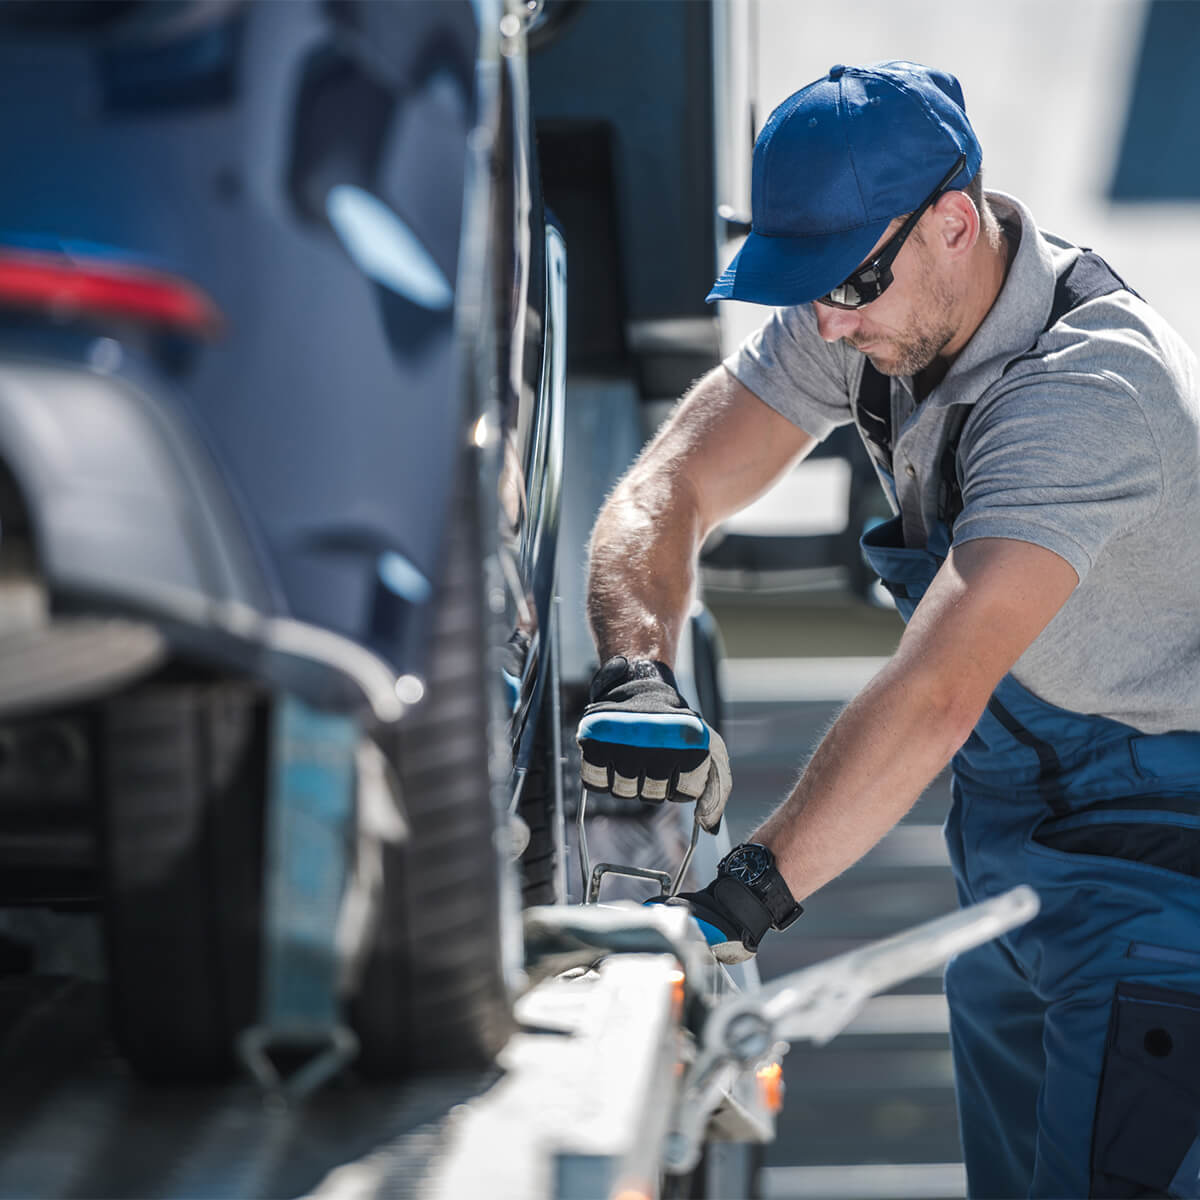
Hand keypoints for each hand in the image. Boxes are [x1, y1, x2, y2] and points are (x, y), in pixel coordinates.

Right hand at [576, 656, 730, 831]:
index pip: (683, 794)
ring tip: (632, 753)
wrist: (641, 688)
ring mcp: (623, 741)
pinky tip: (610, 757)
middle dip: (652, 782)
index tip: (676, 762)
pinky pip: (594, 783)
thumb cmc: (677, 726)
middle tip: (651, 756)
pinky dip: (600, 776)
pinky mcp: (594, 740)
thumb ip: (717, 789)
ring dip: (627, 780)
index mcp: (689, 743)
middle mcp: (657, 742)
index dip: (679, 783)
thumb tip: (708, 827)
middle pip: (651, 796)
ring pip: (623, 793)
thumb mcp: (708, 748)